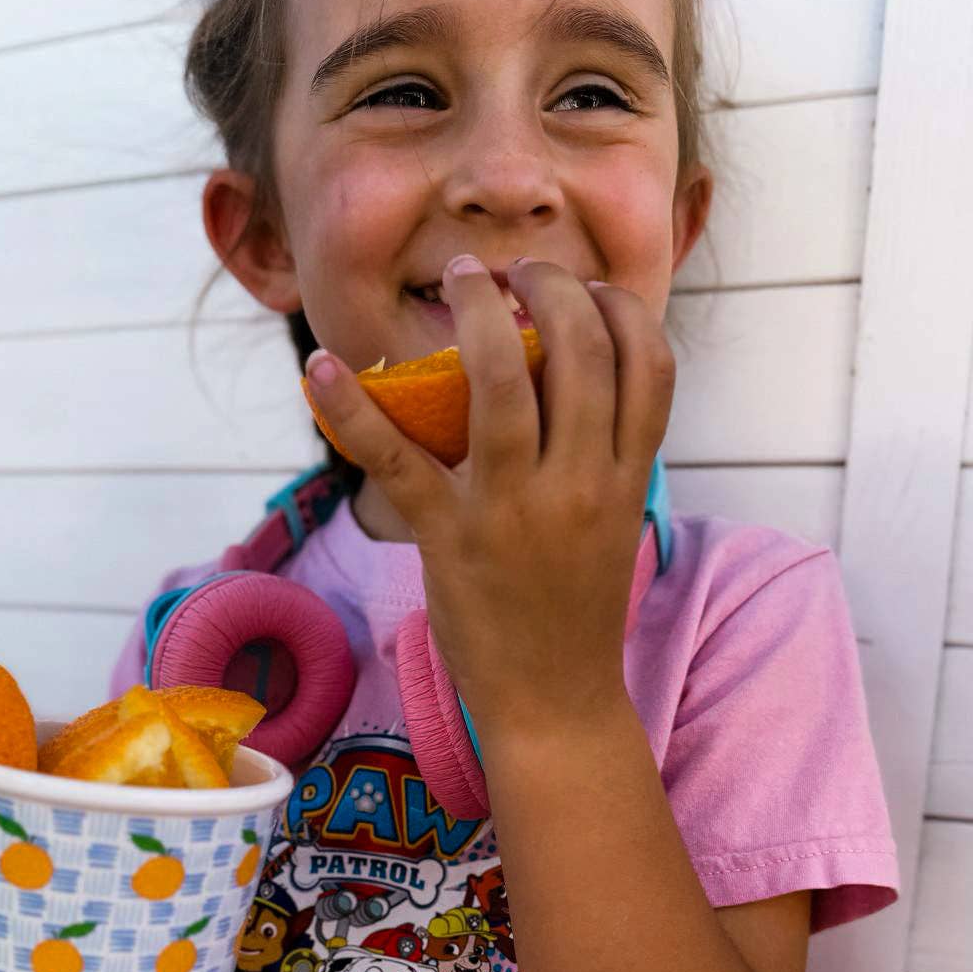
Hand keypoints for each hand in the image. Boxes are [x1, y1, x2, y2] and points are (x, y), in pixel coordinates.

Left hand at [303, 255, 675, 745]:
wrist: (555, 702)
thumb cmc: (576, 610)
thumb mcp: (612, 527)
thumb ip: (603, 457)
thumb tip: (568, 381)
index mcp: (626, 481)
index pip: (650, 366)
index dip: (622, 308)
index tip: (588, 289)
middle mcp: (580, 485)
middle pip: (582, 351)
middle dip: (549, 285)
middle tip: (514, 269)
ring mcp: (514, 510)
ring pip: (501, 381)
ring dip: (478, 310)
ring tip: (463, 277)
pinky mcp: (451, 539)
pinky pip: (398, 461)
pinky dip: (353, 409)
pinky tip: (321, 368)